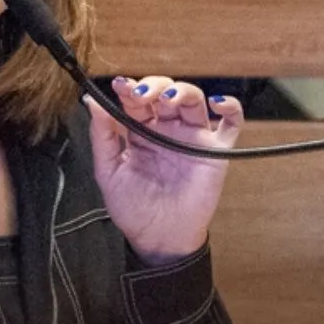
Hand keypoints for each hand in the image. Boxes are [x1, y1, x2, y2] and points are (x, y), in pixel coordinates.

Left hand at [86, 77, 243, 265]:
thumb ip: (102, 136)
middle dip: (153, 86)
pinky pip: (231, 125)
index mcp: (141, 132)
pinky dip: (231, 108)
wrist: (158, 238)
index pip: (137, 101)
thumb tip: (92, 101)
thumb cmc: (133, 208)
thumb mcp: (109, 171)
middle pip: (166, 93)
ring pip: (194, 101)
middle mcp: (168, 130)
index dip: (129, 89)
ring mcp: (193, 138)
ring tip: (167, 99)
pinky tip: (216, 102)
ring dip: (182, 91)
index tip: (119, 85)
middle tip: (140, 95)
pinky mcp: (215, 152)